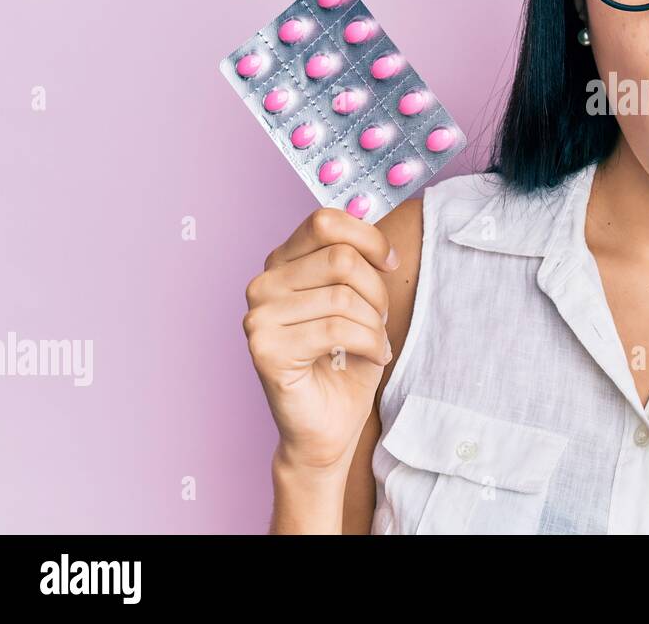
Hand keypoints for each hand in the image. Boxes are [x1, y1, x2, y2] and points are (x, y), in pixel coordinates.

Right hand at [244, 206, 399, 473]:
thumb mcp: (359, 300)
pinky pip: (336, 328)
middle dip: (376, 290)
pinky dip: (370, 343)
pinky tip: (372, 357)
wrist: (328, 427)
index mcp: (283, 263)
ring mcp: (258, 317)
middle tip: (379, 318)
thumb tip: (375, 232)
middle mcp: (263, 284)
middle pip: (340, 258)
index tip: (390, 264)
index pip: (326, 221)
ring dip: (374, 323)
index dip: (368, 238)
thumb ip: (357, 262)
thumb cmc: (347, 362)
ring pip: (342, 295)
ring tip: (374, 342)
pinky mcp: (264, 349)